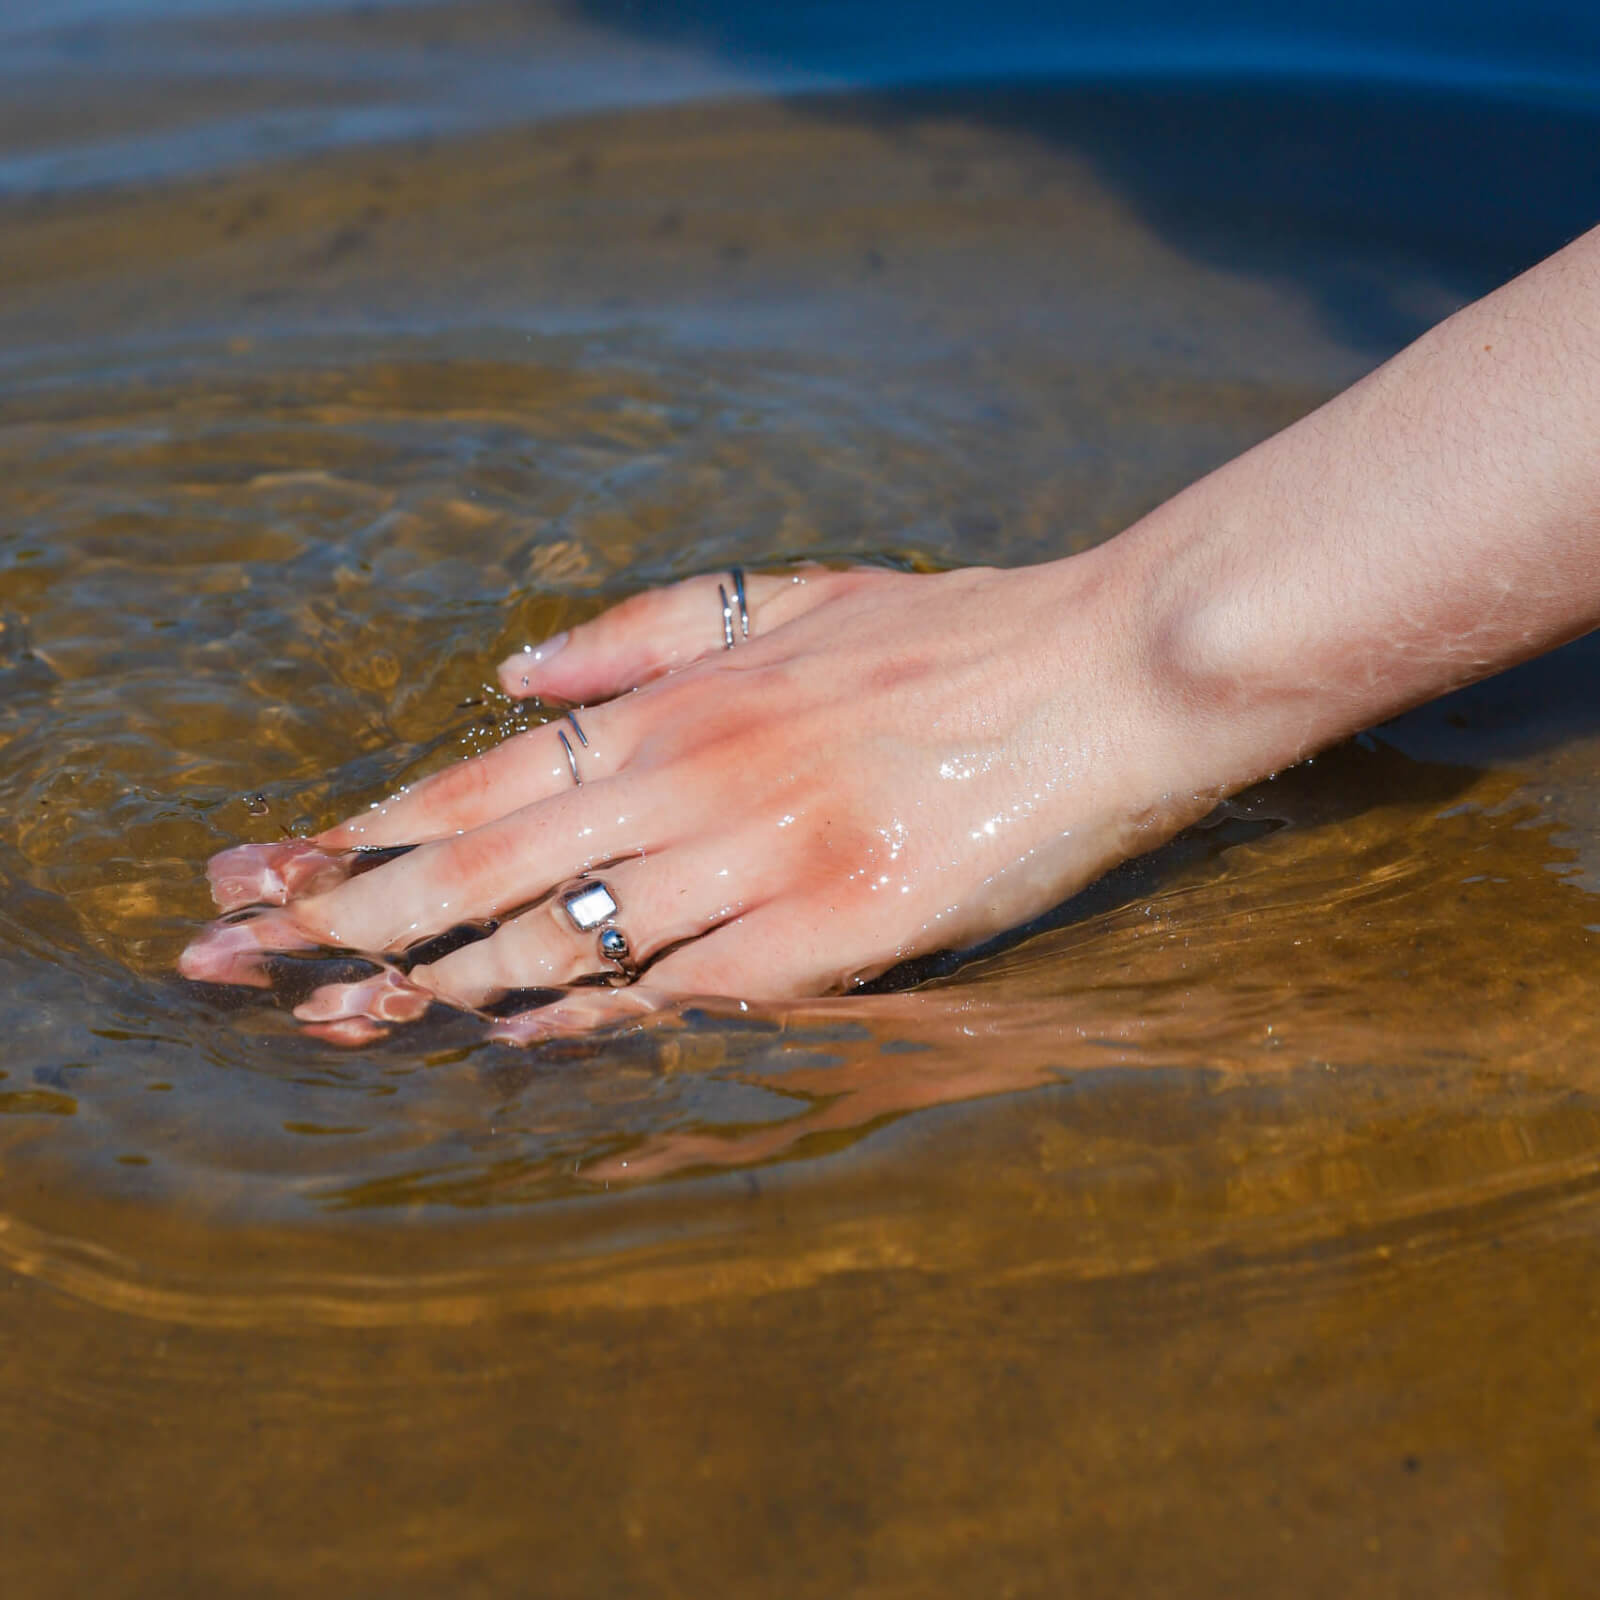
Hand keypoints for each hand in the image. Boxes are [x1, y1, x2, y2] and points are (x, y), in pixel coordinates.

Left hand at [181, 554, 1200, 1043]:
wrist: (1109, 666)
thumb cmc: (952, 631)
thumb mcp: (791, 597)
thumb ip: (646, 632)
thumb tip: (512, 675)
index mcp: (686, 698)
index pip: (482, 780)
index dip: (362, 832)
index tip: (270, 869)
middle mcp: (702, 774)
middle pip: (485, 865)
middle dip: (350, 916)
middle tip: (237, 954)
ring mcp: (768, 857)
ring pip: (567, 936)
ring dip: (437, 984)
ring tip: (330, 1022)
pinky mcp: (843, 930)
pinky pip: (686, 992)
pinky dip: (589, 1020)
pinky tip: (510, 1043)